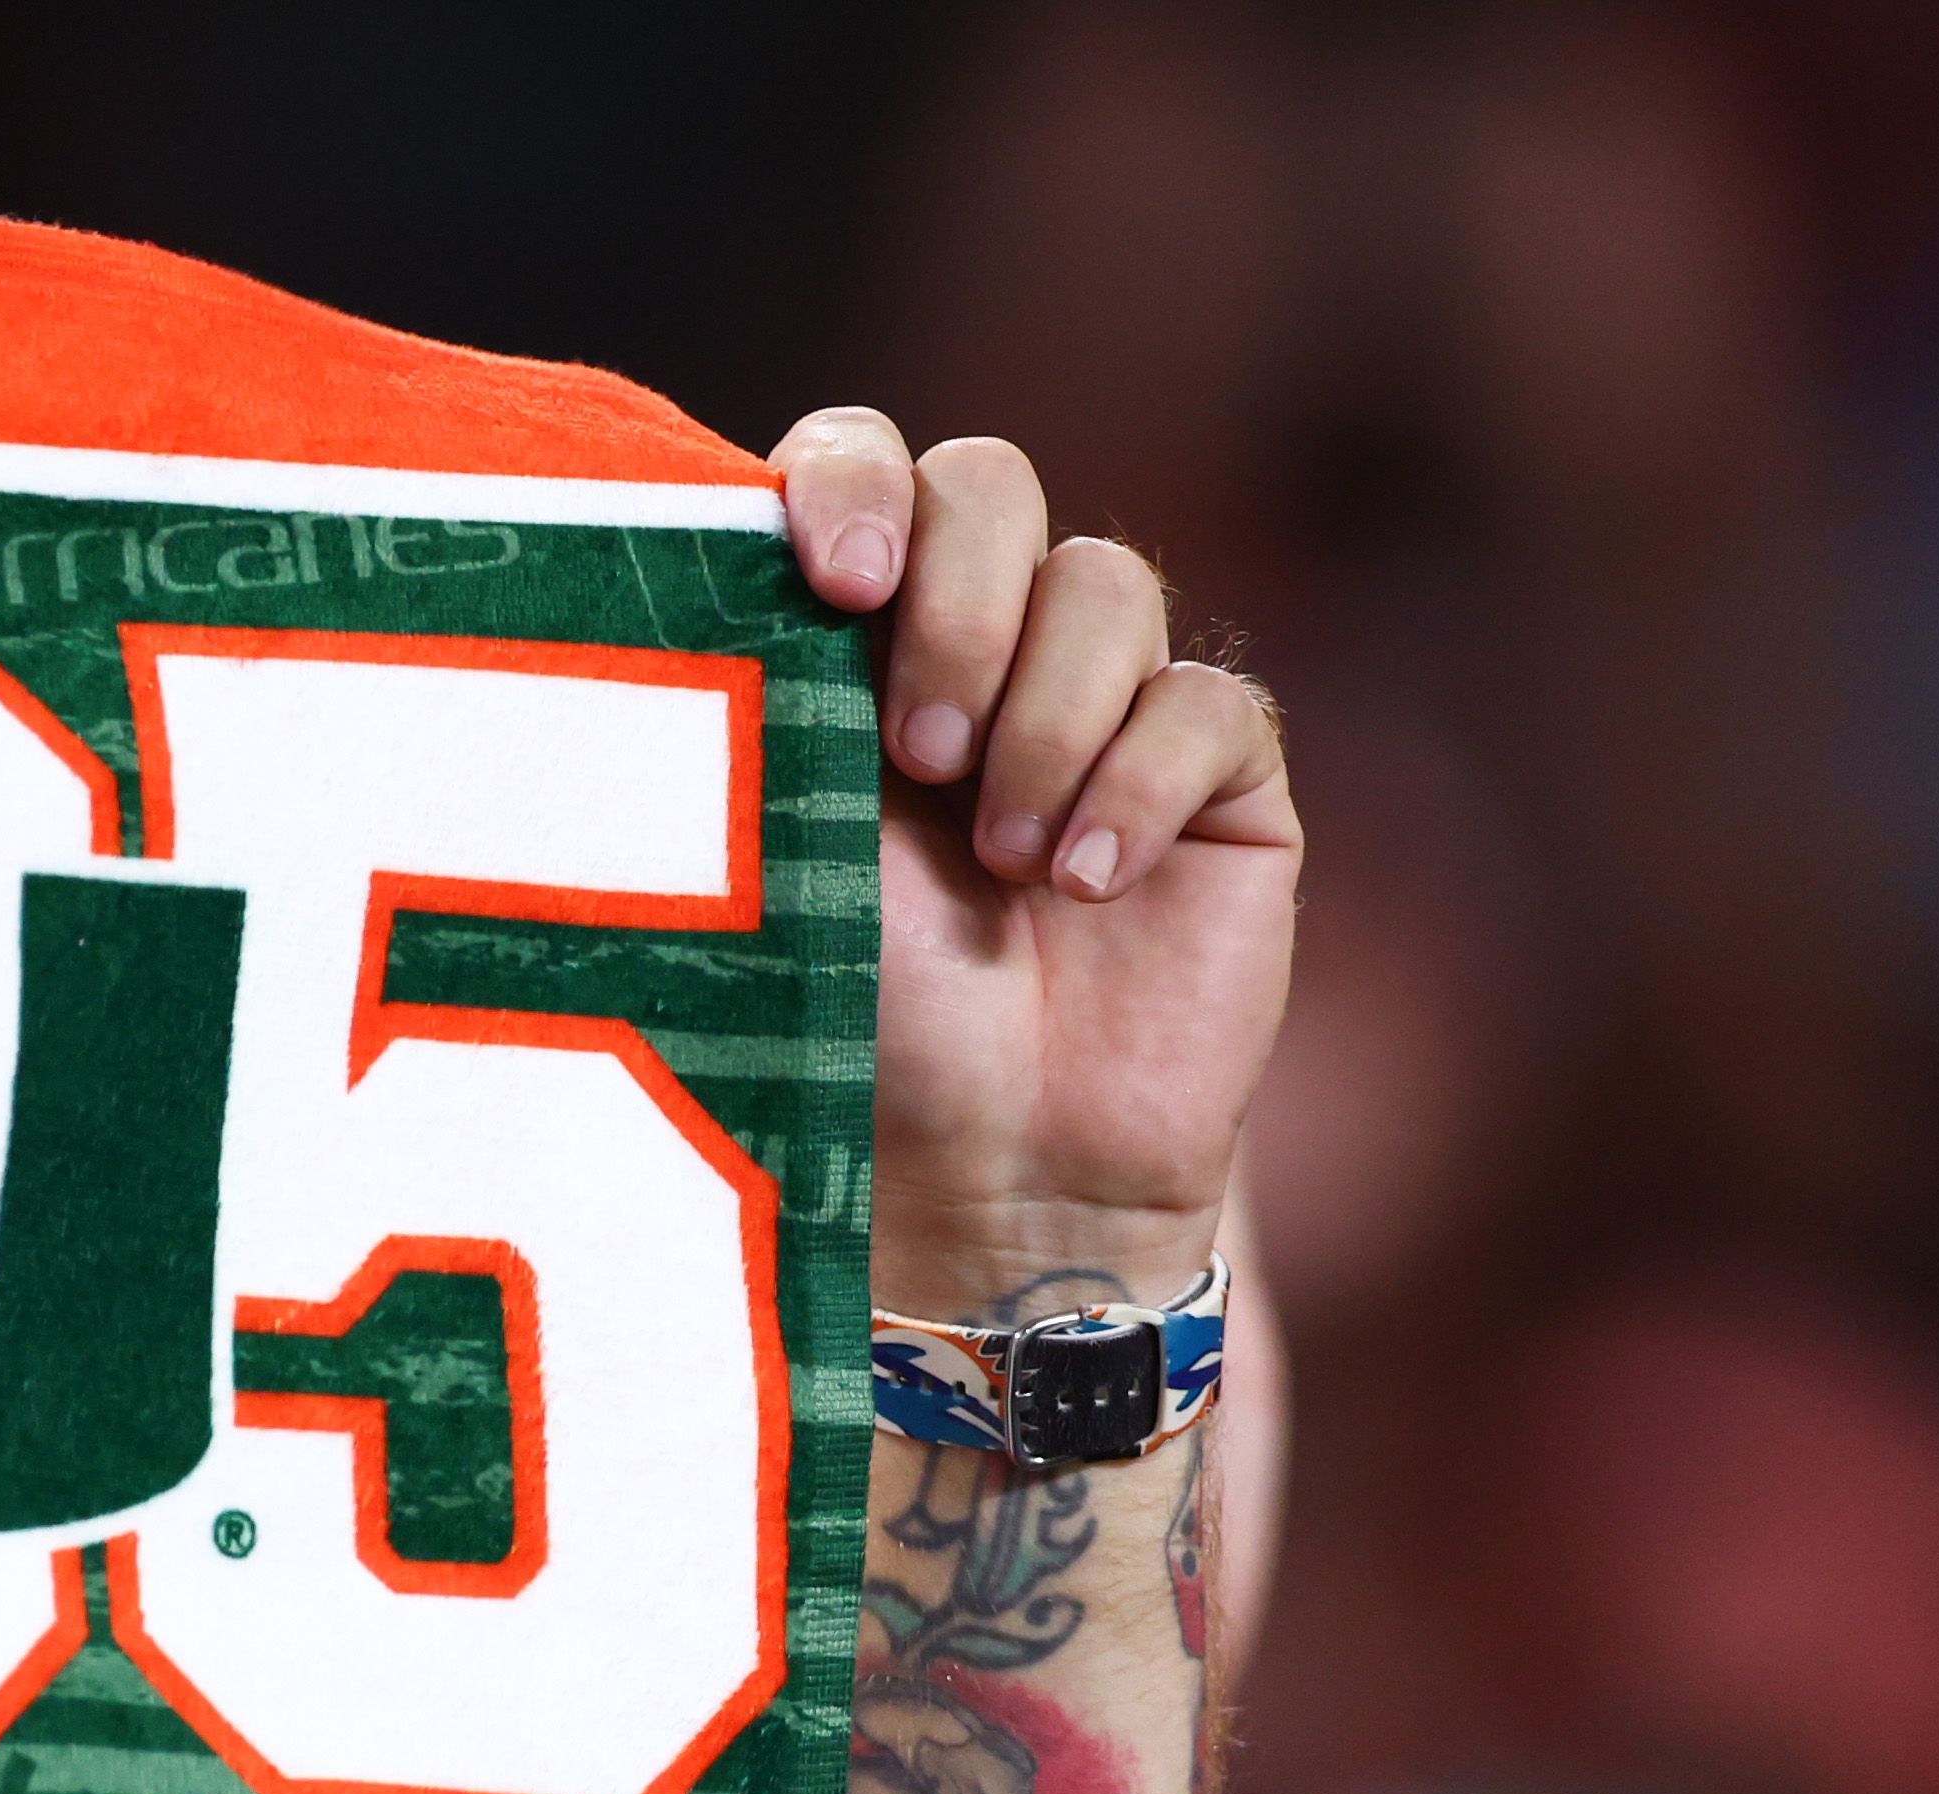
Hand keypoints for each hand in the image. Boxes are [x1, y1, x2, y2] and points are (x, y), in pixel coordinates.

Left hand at [776, 414, 1297, 1316]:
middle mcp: (979, 649)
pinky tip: (1084, 887)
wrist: (986, 1184)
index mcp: (847, 646)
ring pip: (1105, 581)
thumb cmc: (848, 1035)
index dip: (857, 480)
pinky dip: (1138, 788)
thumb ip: (760, 697)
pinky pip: (1202, 704)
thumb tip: (719, 544)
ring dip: (1045, 714)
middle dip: (959, 598)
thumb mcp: (771, 852)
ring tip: (1001, 865)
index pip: (861, 464)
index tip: (839, 581)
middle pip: (991, 485)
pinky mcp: (1219, 781)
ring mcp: (1105, 708)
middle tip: (917, 755)